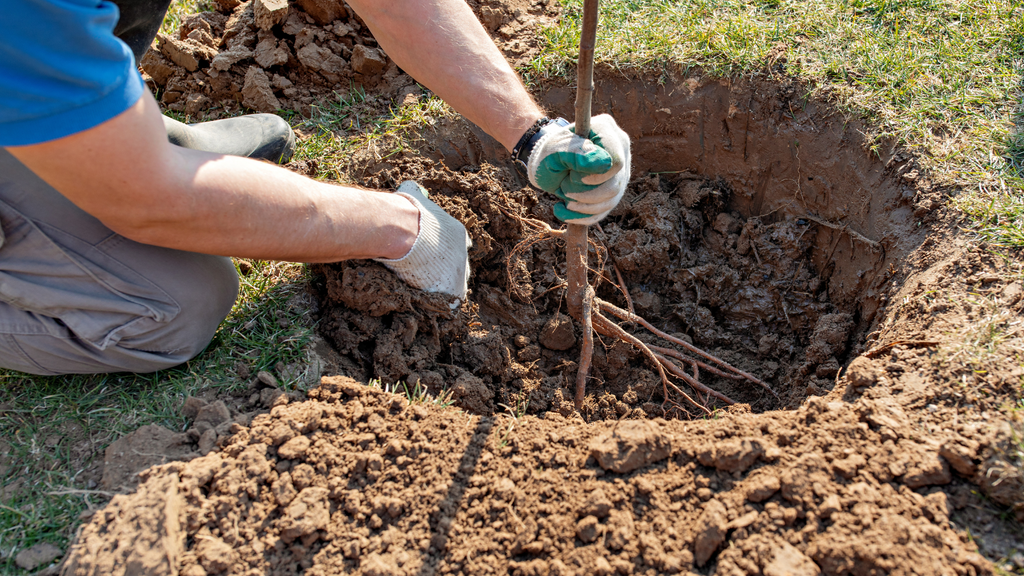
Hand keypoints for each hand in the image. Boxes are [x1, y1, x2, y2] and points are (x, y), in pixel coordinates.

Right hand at [374, 182, 470, 304]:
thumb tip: (410, 187)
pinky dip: (442, 303)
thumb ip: (415, 193)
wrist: (403, 231)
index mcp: (457, 231)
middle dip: (445, 270)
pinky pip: (451, 301)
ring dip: (443, 287)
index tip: (431, 254)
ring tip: (428, 291)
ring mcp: (460, 270)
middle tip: (427, 274)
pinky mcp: (454, 288)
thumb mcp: (412, 195)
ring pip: (456, 283)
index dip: (443, 251)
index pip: (457, 244)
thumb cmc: (405, 212)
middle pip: (458, 265)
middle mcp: (463, 251)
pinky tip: (430, 302)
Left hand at [523, 114, 630, 224]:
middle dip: (585, 194)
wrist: (547, 162)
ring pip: (611, 201)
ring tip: (563, 197)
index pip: (615, 162)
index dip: (596, 176)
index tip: (573, 177)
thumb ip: (577, 154)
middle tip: (563, 188)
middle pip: (615, 184)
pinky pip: (604, 212)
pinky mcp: (614, 191)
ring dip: (582, 207)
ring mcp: (620, 172)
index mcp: (606, 130)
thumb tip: (605, 163)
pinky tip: (564, 210)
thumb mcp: (556, 150)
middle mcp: (619, 149)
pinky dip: (582, 217)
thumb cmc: (550, 151)